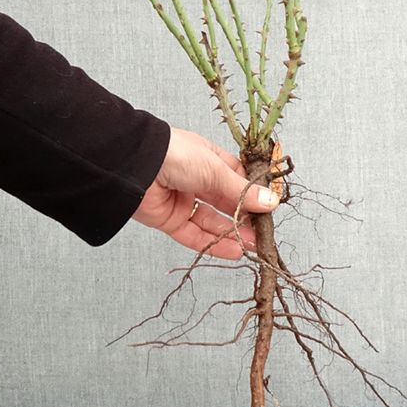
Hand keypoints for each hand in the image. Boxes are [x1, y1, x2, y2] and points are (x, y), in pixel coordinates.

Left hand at [132, 127, 279, 259]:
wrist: (136, 166)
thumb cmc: (177, 156)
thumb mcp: (216, 170)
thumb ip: (242, 191)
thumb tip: (270, 202)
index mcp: (208, 159)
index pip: (237, 177)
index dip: (252, 193)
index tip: (270, 207)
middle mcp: (196, 179)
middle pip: (225, 201)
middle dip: (245, 216)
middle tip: (264, 232)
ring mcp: (183, 200)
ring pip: (212, 221)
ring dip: (232, 233)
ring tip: (253, 245)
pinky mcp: (170, 219)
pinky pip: (195, 235)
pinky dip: (214, 244)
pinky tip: (233, 250)